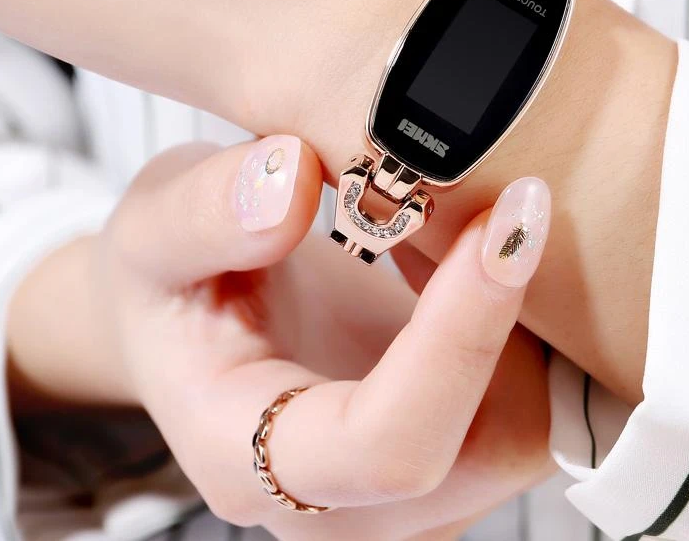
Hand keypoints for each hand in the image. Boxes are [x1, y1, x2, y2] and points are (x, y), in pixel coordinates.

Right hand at [7, 136, 553, 538]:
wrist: (193, 324)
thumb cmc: (168, 280)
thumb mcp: (153, 226)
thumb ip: (205, 210)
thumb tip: (291, 180)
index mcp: (251, 459)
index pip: (387, 442)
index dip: (463, 336)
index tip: (504, 216)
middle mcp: (338, 509)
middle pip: (487, 451)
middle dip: (524, 321)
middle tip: (525, 192)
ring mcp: (401, 497)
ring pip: (529, 433)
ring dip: (535, 320)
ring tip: (491, 214)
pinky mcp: (444, 459)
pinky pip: (530, 409)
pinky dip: (532, 326)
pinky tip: (482, 251)